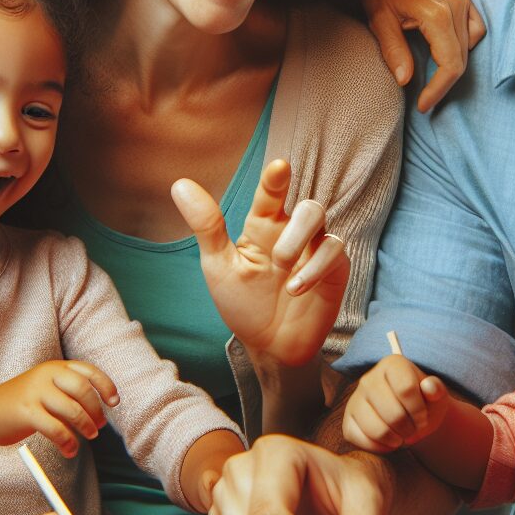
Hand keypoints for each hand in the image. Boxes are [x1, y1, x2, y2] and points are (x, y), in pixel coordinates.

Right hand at [0, 360, 118, 457]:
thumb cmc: (21, 402)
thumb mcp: (46, 387)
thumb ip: (69, 392)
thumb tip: (100, 410)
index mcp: (55, 367)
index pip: (89, 371)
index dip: (106, 386)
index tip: (114, 402)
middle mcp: (46, 375)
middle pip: (83, 390)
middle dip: (96, 410)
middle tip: (100, 426)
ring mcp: (35, 392)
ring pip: (73, 410)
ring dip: (86, 426)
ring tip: (90, 437)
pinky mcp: (26, 412)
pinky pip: (56, 429)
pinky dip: (68, 442)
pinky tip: (70, 450)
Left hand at [172, 159, 349, 366]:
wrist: (268, 347)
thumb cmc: (243, 304)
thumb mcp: (218, 266)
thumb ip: (206, 226)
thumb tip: (179, 184)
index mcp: (263, 226)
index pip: (271, 193)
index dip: (275, 178)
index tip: (279, 167)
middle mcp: (292, 232)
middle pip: (307, 205)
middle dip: (294, 227)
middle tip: (277, 260)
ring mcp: (315, 249)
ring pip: (321, 218)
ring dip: (301, 243)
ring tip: (284, 276)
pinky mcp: (333, 269)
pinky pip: (335, 251)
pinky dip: (315, 268)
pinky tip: (296, 289)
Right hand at [343, 355, 449, 452]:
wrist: (409, 416)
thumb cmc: (424, 403)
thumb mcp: (436, 395)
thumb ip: (437, 390)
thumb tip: (429, 387)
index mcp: (392, 364)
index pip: (406, 389)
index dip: (419, 410)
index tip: (423, 416)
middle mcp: (369, 378)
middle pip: (393, 413)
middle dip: (409, 429)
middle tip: (413, 429)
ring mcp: (355, 399)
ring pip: (377, 430)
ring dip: (396, 440)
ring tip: (403, 435)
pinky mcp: (348, 420)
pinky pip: (362, 441)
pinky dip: (381, 447)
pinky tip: (389, 441)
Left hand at [358, 0, 484, 112]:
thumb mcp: (379, 20)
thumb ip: (394, 51)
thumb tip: (406, 81)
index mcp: (437, 13)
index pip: (451, 64)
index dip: (439, 90)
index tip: (424, 105)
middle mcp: (456, 4)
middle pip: (462, 57)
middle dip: (444, 82)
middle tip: (424, 99)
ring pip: (472, 42)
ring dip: (456, 62)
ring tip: (434, 75)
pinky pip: (476, 24)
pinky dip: (466, 41)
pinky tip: (447, 48)